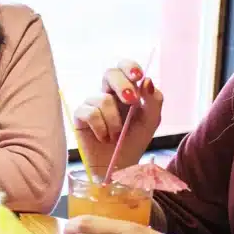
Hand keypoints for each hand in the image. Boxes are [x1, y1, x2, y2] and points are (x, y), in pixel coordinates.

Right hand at [73, 59, 162, 176]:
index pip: (125, 68)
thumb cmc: (133, 142)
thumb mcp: (151, 121)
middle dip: (122, 85)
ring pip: (103, 99)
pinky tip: (103, 138)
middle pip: (109, 73)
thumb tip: (147, 80)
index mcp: (127, 91)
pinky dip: (101, 128)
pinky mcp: (80, 117)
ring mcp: (93, 104)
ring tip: (116, 136)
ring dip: (114, 121)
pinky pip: (90, 113)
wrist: (118, 167)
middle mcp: (109, 94)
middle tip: (131, 101)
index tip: (138, 76)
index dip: (130, 67)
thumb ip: (153, 100)